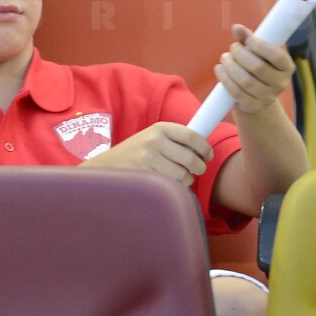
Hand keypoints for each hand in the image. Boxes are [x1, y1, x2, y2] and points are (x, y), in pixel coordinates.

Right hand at [81, 122, 212, 186]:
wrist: (107, 166)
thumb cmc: (134, 153)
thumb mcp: (151, 138)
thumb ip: (173, 140)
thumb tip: (203, 148)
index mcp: (158, 128)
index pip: (191, 135)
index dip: (204, 147)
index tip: (208, 155)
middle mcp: (154, 141)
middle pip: (191, 158)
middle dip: (199, 167)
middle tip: (197, 169)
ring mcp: (149, 159)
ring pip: (184, 175)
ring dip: (186, 179)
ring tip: (176, 176)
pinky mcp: (147, 176)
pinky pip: (173, 185)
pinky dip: (175, 187)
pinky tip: (165, 183)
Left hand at [214, 24, 294, 114]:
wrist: (255, 96)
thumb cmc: (256, 66)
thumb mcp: (255, 51)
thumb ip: (248, 38)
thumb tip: (237, 27)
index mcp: (286, 67)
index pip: (277, 56)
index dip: (261, 46)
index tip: (248, 40)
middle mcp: (280, 83)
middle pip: (258, 67)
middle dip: (240, 54)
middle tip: (232, 48)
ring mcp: (268, 97)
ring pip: (246, 81)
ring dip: (231, 66)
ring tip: (225, 58)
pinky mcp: (253, 106)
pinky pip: (237, 93)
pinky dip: (225, 79)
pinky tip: (220, 69)